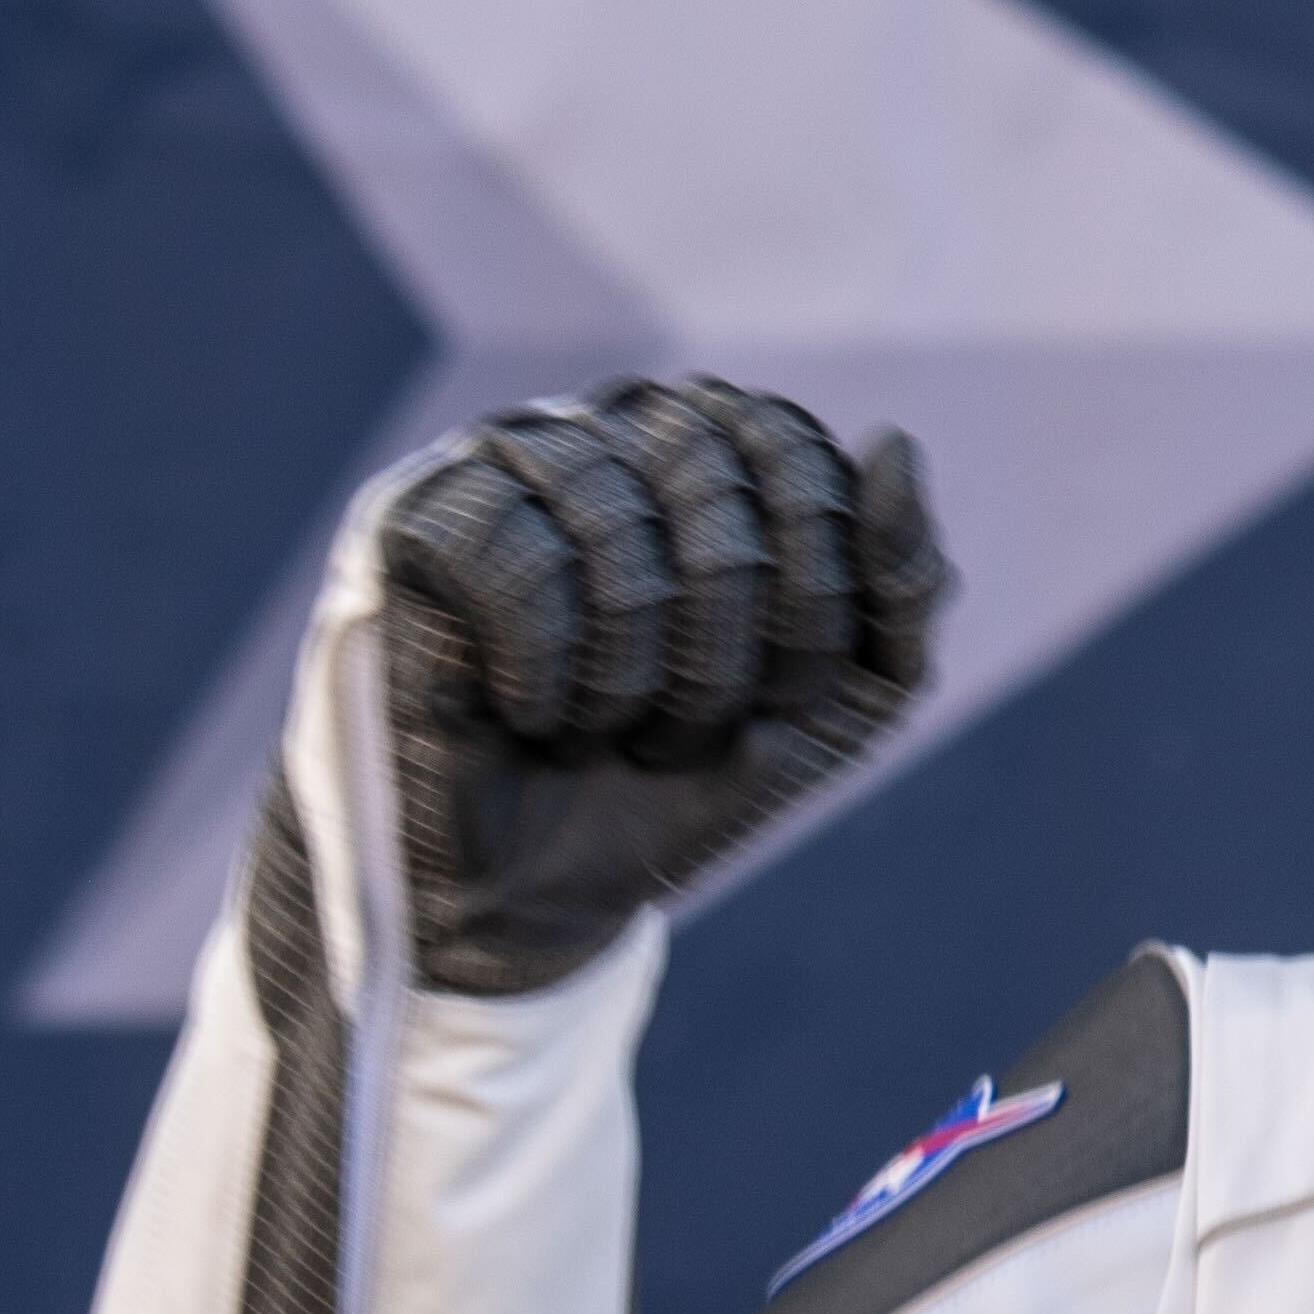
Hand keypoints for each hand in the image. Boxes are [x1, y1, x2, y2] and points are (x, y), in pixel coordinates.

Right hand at [374, 379, 947, 993]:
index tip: (786, 694)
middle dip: (726, 643)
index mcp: (727, 447)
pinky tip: (534, 715)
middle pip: (713, 480)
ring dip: (633, 668)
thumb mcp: (844, 696)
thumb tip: (895, 443)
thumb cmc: (698, 773)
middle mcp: (618, 423)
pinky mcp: (414, 518)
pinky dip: (545, 667)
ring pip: (611, 519)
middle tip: (691, 731)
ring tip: (612, 730)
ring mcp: (510, 459)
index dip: (813, 593)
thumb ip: (899, 580)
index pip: (797, 456)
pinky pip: (509, 558)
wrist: (551, 889)